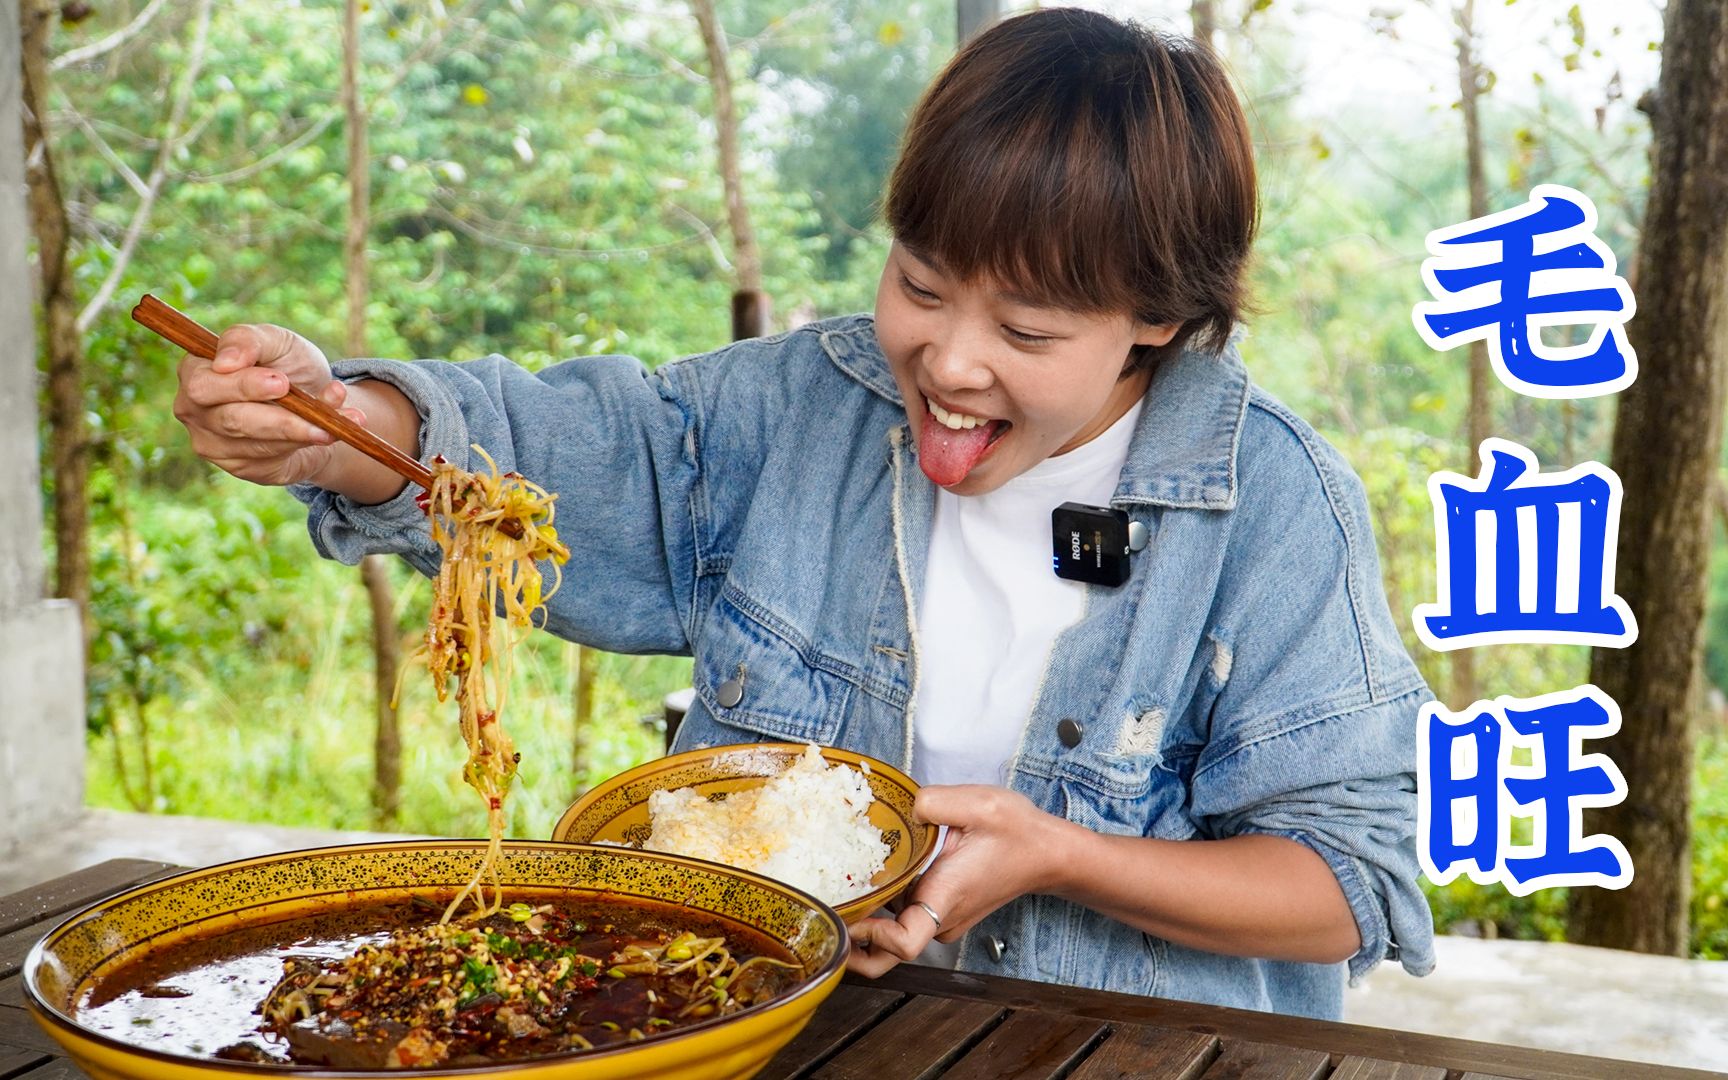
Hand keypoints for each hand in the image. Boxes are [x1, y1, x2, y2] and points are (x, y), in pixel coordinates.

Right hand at [173, 323, 361, 486]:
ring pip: (258, 444)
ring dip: (302, 431)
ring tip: (333, 422)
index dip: (243, 386)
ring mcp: (215, 444)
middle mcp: (194, 412)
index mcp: (194, 373)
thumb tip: (226, 361)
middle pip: (230, 420)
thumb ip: (248, 340)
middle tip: (310, 408)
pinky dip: (307, 443)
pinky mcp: (243, 467)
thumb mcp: (274, 341)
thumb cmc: (286, 364)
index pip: (203, 385)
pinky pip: (275, 459)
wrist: (315, 402)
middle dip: (276, 417)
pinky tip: (331, 432)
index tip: (281, 382)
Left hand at [846, 785, 1074, 976]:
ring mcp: (943, 918)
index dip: (872, 938)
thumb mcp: (977, 804)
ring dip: (868, 920)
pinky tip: (870, 881)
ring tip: (840, 890)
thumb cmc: (1018, 833)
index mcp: (946, 896)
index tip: (851, 917)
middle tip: (827, 914)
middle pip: (888, 950)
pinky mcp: (944, 911)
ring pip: (894, 934)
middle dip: (855, 943)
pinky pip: (906, 920)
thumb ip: (933, 801)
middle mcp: (941, 916)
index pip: (903, 943)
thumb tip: (903, 805)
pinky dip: (885, 909)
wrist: (1048, 853)